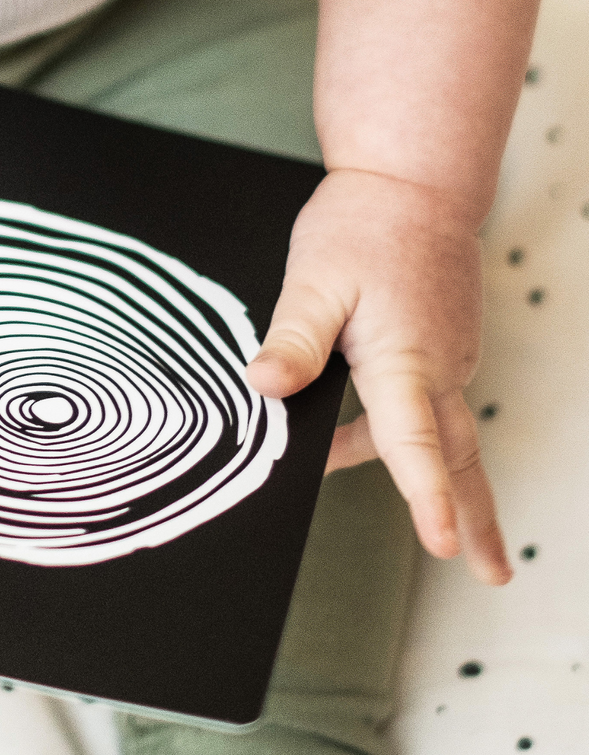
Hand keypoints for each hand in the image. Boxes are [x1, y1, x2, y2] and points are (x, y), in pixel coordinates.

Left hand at [244, 167, 510, 585]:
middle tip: (490, 573)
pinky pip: (427, 407)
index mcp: (406, 358)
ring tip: (346, 476)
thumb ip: (293, 339)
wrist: (415, 182)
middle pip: (460, 457)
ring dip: (417, 473)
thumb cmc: (364, 226)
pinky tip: (353, 434)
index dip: (427, 497)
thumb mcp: (313, 280)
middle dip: (473, 517)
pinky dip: (404, 433)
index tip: (443, 545)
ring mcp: (450, 360)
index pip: (415, 442)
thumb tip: (265, 387)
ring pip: (438, 434)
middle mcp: (440, 367)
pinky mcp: (445, 351)